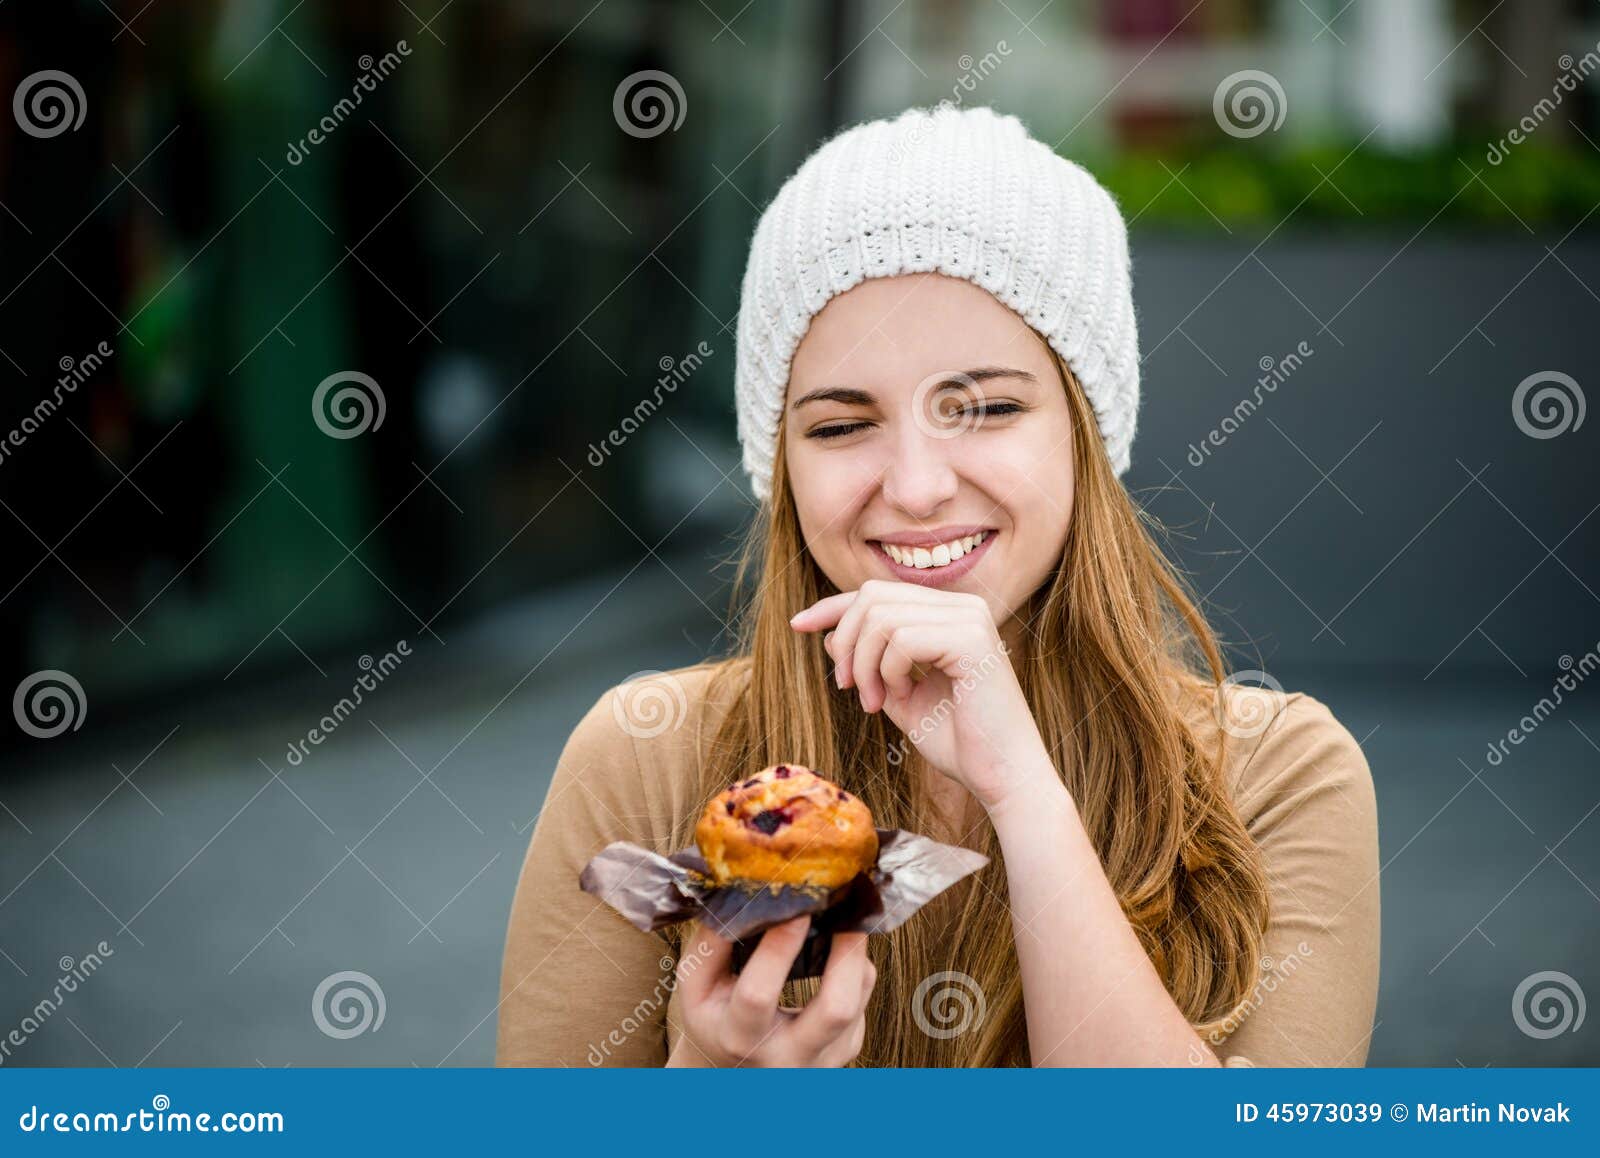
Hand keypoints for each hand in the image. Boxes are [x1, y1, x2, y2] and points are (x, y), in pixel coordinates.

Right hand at [666, 916, 874, 1066]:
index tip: (798, 903)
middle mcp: (786, 1057)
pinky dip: (854, 969)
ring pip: (857, 1002)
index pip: (760, 993)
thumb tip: (743, 890)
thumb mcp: (696, 986)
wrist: (733, 1073)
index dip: (779, 945)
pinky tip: (839, 948)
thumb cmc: (713, 1018)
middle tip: (846, 907)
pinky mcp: (846, 1052)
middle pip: (835, 1009)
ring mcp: (822, 1060)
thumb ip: (713, 941)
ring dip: (855, 954)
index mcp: (738, 1038)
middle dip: (847, 951)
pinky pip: (862, 1002)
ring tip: (844, 916)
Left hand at [789, 580, 1052, 808]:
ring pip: (881, 616)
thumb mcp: (898, 695)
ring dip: (864, 664)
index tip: (797, 625)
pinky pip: (900, 638)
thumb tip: (829, 633)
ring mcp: (970, 617)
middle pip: (872, 597)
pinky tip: (901, 696)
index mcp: (950, 613)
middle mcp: (963, 606)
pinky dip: (887, 671)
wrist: (1002, 776)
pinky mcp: (972, 638)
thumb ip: (868, 663)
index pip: (879, 592)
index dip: (833, 606)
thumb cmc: (958, 741)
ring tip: (875, 702)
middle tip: (849, 689)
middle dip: (847, 644)